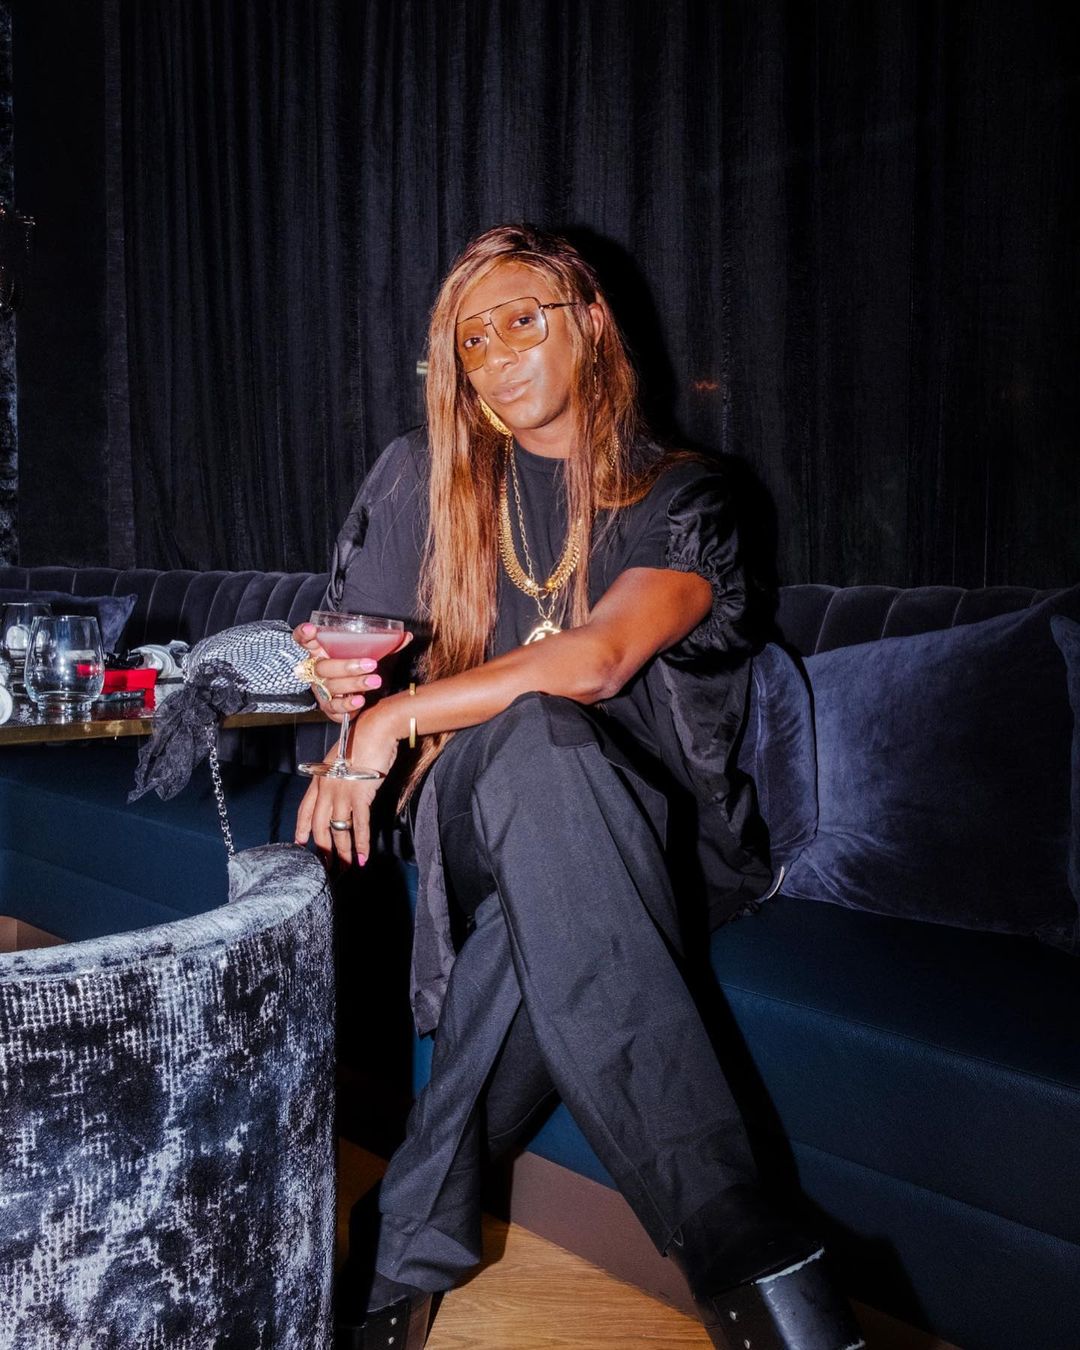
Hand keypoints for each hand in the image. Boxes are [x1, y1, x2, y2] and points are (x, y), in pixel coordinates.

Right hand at [293, 622, 412, 721]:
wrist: (360, 698)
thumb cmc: (361, 670)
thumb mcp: (371, 655)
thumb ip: (386, 646)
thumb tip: (406, 636)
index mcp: (322, 652)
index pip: (304, 641)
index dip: (304, 635)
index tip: (313, 629)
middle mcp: (318, 671)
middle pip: (323, 667)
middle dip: (347, 665)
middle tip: (371, 664)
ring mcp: (321, 691)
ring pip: (331, 687)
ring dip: (354, 684)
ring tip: (375, 681)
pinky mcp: (329, 708)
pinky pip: (335, 708)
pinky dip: (348, 705)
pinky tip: (360, 701)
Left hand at [294, 706, 398, 863]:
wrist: (375, 728)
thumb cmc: (361, 738)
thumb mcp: (341, 757)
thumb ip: (336, 773)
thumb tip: (341, 785)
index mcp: (319, 778)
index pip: (304, 809)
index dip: (302, 829)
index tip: (300, 844)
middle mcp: (326, 788)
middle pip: (318, 826)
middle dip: (322, 849)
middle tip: (326, 866)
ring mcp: (341, 793)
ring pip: (337, 830)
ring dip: (341, 852)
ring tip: (344, 868)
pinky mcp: (359, 795)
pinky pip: (358, 825)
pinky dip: (360, 844)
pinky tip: (361, 858)